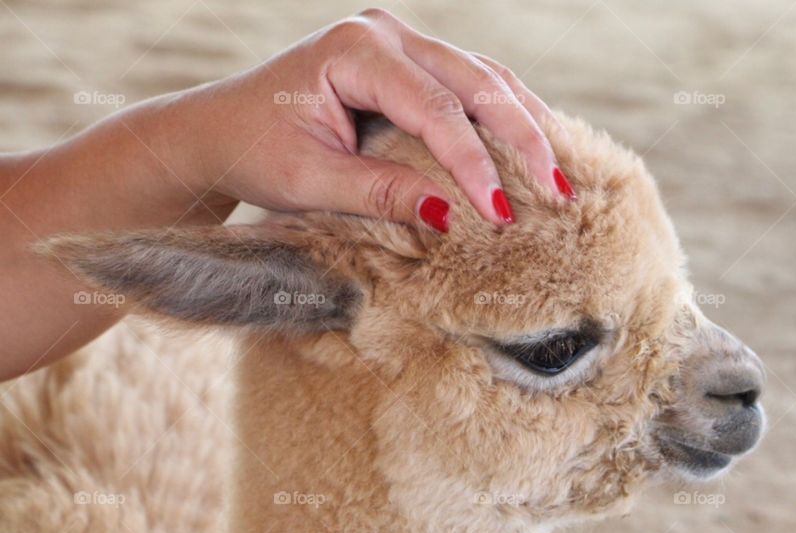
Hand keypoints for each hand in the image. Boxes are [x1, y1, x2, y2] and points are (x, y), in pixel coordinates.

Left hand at [169, 8, 574, 231]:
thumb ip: (380, 193)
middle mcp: (383, 34)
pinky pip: (468, 84)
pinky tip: (531, 145)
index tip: (502, 212)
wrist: (219, 130)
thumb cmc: (254, 150)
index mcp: (355, 50)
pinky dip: (502, 115)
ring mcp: (398, 43)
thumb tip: (451, 217)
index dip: (474, 163)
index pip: (436, 110)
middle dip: (522, 137)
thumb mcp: (312, 181)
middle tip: (559, 190)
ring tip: (559, 172)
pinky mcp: (406, 63)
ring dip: (523, 123)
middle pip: (475, 81)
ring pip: (482, 76)